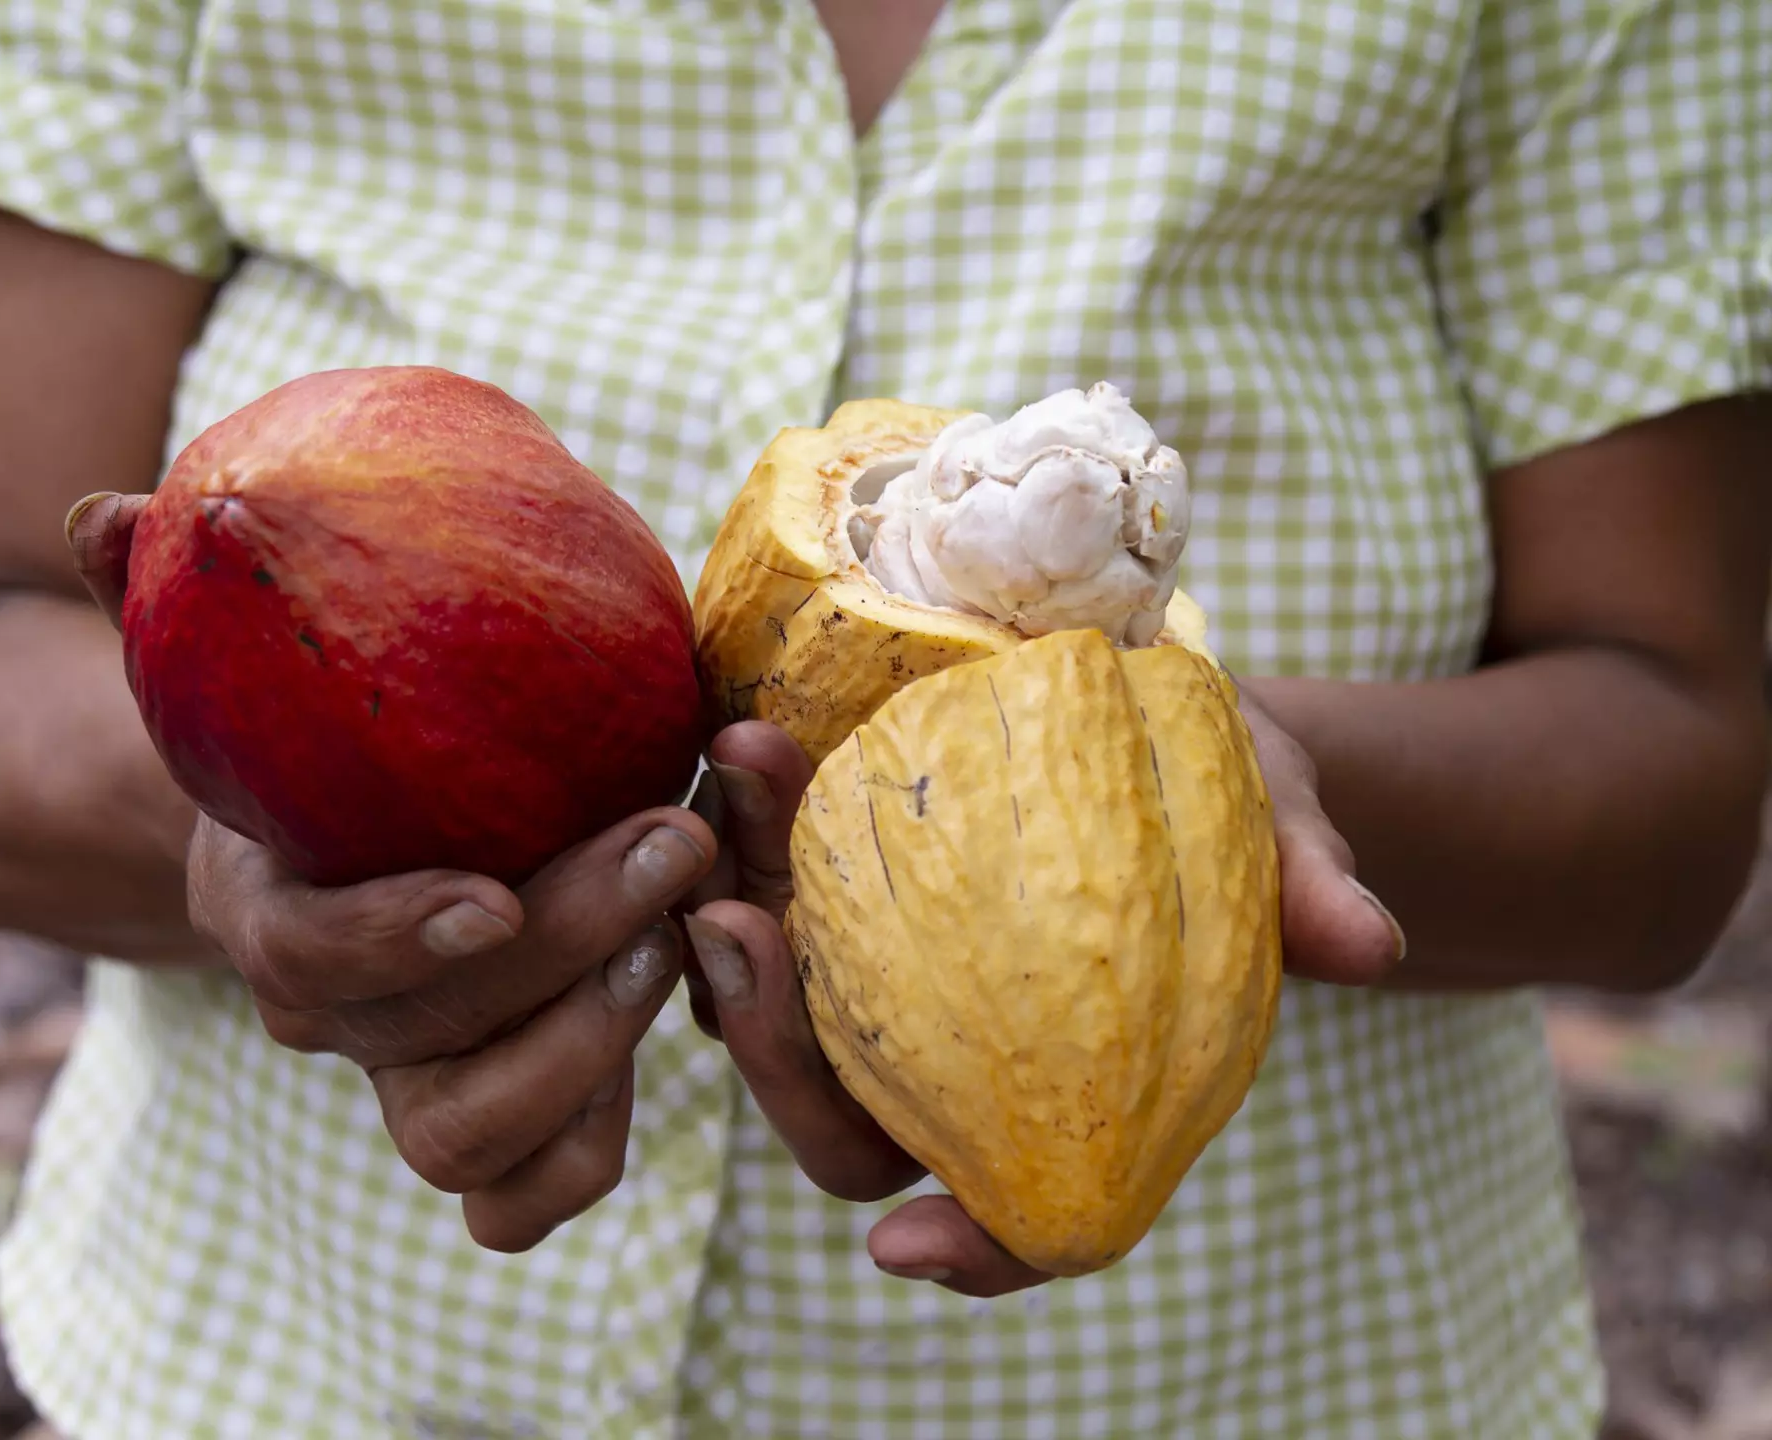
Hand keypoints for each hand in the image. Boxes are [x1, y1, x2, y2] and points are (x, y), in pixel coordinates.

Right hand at [68, 491, 717, 1250]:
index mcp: (264, 907)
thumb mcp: (260, 659)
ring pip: (469, 1137)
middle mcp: (333, 1016)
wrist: (360, 839)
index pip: (307, 953)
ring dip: (588, 1047)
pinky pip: (527, 1194)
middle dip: (557, 950)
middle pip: (421, 1039)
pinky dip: (595, 1138)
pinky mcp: (490, 1120)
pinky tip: (671, 1012)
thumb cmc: (331, 730)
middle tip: (669, 842)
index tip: (488, 894)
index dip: (392, 935)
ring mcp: (408, 1078)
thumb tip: (105, 517)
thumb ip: (176, 594)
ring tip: (679, 926)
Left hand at [676, 690, 1403, 1298]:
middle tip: (742, 933)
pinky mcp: (842, 876)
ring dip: (733, 911)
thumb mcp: (1282, 829)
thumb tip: (1370, 939)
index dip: (972, 1250)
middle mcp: (953, 1046)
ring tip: (741, 784)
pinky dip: (747, 820)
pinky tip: (744, 739)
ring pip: (776, 997)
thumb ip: (1305, 883)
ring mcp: (882, 965)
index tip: (906, 1243)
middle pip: (842, 1120)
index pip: (1016, 1212)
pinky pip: (768, 874)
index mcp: (1059, 1084)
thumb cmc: (1234, 803)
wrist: (1170, 720)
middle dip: (773, 1049)